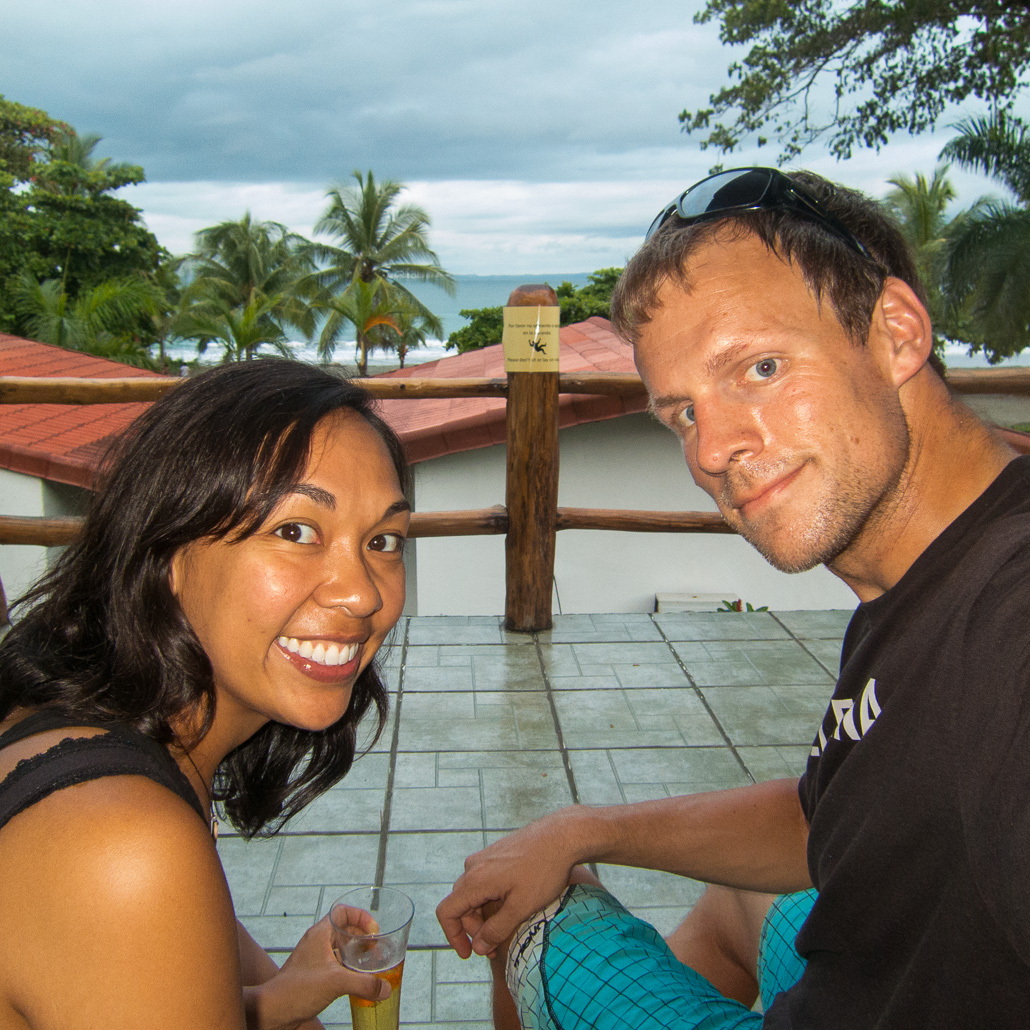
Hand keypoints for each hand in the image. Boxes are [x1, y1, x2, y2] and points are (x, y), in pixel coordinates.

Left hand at [246, 913, 389, 1029]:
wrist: (273, 1012)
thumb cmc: (295, 990)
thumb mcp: (335, 982)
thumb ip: (364, 984)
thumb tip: (385, 988)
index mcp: (320, 934)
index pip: (343, 912)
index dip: (361, 917)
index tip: (373, 931)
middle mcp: (317, 943)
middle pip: (345, 929)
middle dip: (362, 936)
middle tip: (375, 947)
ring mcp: (315, 959)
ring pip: (340, 948)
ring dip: (356, 953)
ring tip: (370, 963)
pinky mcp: (314, 975)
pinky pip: (336, 965)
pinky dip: (349, 968)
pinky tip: (357, 981)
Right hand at [436, 808, 583, 958]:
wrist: (561, 836)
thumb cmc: (544, 870)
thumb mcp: (521, 907)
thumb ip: (497, 929)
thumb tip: (478, 948)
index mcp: (475, 880)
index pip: (447, 912)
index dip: (453, 937)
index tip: (468, 954)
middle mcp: (474, 866)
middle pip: (460, 904)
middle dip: (474, 929)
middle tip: (494, 948)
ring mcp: (485, 857)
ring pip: (473, 892)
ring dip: (483, 915)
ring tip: (504, 930)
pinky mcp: (497, 854)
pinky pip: (484, 880)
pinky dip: (490, 899)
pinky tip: (510, 907)